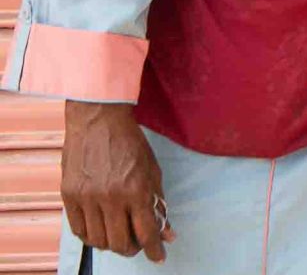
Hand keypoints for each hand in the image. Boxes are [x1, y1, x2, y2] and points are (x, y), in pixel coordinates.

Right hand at [62, 102, 172, 260]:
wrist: (98, 121)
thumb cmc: (130, 144)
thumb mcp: (153, 171)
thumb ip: (158, 204)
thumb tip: (167, 233)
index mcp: (136, 190)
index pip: (146, 233)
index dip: (154, 250)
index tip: (159, 256)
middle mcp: (110, 197)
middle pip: (120, 242)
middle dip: (133, 249)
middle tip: (138, 244)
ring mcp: (87, 197)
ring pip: (98, 240)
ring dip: (111, 245)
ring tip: (120, 237)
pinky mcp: (69, 195)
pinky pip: (79, 230)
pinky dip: (91, 237)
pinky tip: (100, 231)